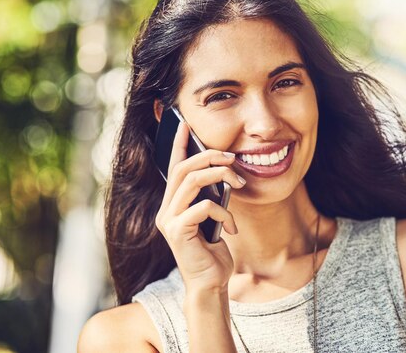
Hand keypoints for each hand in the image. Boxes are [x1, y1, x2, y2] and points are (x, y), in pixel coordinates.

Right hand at [155, 122, 244, 294]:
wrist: (211, 282)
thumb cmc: (213, 250)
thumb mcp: (214, 217)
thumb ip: (211, 196)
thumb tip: (224, 172)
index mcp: (173, 203)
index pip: (173, 166)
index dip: (178, 144)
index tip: (185, 123)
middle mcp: (166, 209)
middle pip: (183, 168)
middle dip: (210, 157)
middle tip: (233, 158)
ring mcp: (169, 220)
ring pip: (191, 181)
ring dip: (219, 176)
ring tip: (239, 182)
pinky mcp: (178, 232)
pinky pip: (203, 206)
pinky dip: (224, 211)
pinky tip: (232, 226)